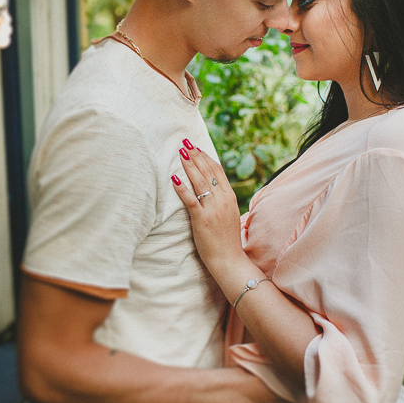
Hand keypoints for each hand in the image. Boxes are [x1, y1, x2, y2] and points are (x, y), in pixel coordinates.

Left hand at [172, 143, 244, 272]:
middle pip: (208, 172)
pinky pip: (191, 200)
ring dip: (189, 165)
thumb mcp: (227, 214)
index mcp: (229, 197)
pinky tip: (174, 178)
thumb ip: (220, 200)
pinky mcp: (202, 220)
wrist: (229, 259)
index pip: (217, 171)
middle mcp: (222, 199)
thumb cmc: (226, 239)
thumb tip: (211, 188)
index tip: (197, 146)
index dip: (206, 157)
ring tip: (180, 152)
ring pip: (200, 181)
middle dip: (196, 155)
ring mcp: (213, 209)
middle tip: (185, 142)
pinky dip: (182, 188)